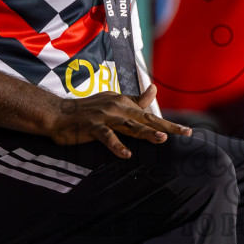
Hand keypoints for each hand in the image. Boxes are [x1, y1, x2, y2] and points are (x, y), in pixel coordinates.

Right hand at [47, 84, 191, 158]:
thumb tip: (154, 89)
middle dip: (166, 127)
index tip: (187, 131)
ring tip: (161, 140)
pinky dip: (116, 145)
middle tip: (185, 133)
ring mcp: (104, 116)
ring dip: (146, 133)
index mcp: (123, 103)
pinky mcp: (92, 126)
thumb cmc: (86, 110)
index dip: (168, 123)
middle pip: (146, 119)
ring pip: (130, 126)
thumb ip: (134, 100)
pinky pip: (106, 137)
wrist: (57, 113)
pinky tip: (126, 154)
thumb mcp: (112, 101)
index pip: (150, 115)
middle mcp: (117, 107)